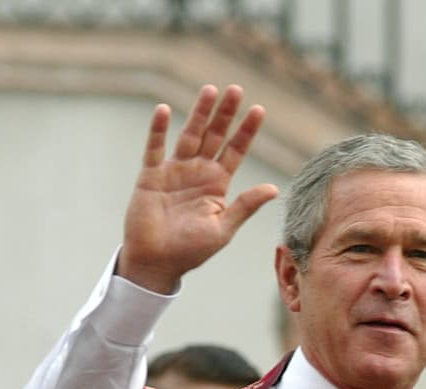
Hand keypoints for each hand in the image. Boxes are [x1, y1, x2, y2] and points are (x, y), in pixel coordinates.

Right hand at [118, 84, 278, 293]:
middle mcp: (198, 172)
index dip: (246, 131)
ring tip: (210, 90)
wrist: (158, 262)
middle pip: (214, 136)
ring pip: (189, 135)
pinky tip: (165, 110)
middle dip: (225, 114)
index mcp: (217, 184)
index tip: (259, 110)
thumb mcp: (224, 227)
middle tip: (236, 89)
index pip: (235, 151)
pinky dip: (159, 130)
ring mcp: (174, 171)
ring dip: (199, 113)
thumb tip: (274, 188)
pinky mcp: (151, 176)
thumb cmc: (192, 250)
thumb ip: (245, 205)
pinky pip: (155, 148)